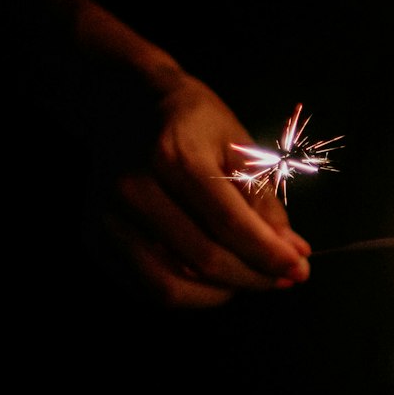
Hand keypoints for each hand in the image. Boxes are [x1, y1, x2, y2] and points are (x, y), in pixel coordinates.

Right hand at [84, 70, 313, 308]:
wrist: (123, 101)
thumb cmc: (192, 121)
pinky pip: (145, 287)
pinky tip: (213, 279)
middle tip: (284, 278)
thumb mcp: (237, 145)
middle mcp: (133, 188)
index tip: (300, 269)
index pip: (230, 224)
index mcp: (174, 155)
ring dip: (221, 293)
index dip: (270, 255)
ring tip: (249, 278)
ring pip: (171, 286)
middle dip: (254, 278)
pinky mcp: (93, 238)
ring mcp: (106, 216)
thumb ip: (263, 202)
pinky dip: (187, 293)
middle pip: (204, 259)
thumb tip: (293, 252)